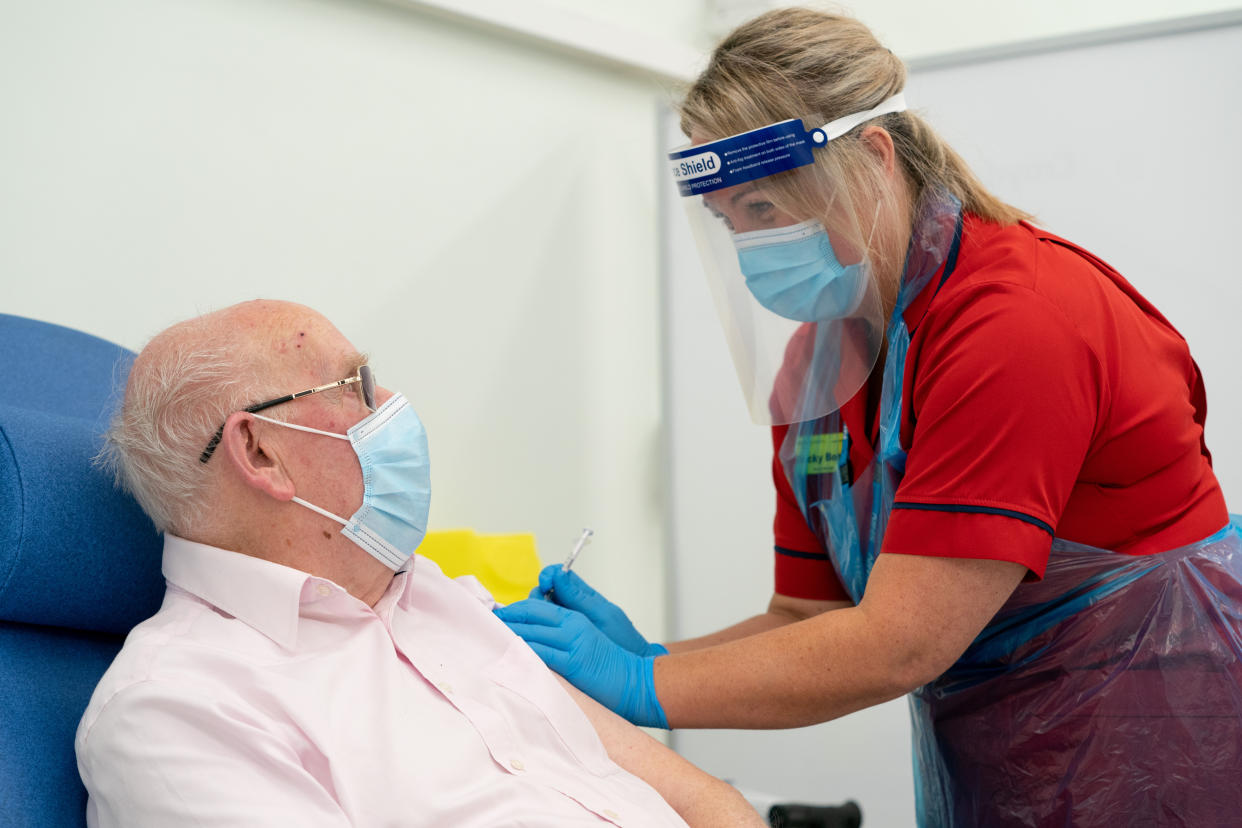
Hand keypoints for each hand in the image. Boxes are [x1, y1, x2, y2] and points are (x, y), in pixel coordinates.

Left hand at [495, 599, 667, 728]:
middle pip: (528, 615)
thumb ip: (566, 625)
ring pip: (530, 633)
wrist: (636, 681)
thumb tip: (538, 624)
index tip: (495, 615)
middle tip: (481, 624)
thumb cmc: (614, 660)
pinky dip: (522, 652)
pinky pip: (540, 655)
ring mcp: (571, 644)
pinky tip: (507, 655)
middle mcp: (571, 626)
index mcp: (574, 617)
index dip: (512, 609)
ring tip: (486, 639)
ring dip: (507, 635)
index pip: (535, 606)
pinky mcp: (572, 664)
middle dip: (503, 619)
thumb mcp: (593, 632)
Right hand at [532, 565, 667, 656]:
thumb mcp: (600, 615)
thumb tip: (558, 574)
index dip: (548, 576)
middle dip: (536, 595)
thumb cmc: (620, 639)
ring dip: (532, 613)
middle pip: (543, 592)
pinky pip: (542, 628)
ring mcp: (563, 622)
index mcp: (582, 596)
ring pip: (539, 610)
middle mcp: (570, 606)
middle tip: (537, 606)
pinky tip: (535, 636)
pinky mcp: (558, 638)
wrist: (628, 667)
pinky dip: (535, 629)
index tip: (544, 583)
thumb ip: (578, 596)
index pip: (557, 575)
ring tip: (536, 623)